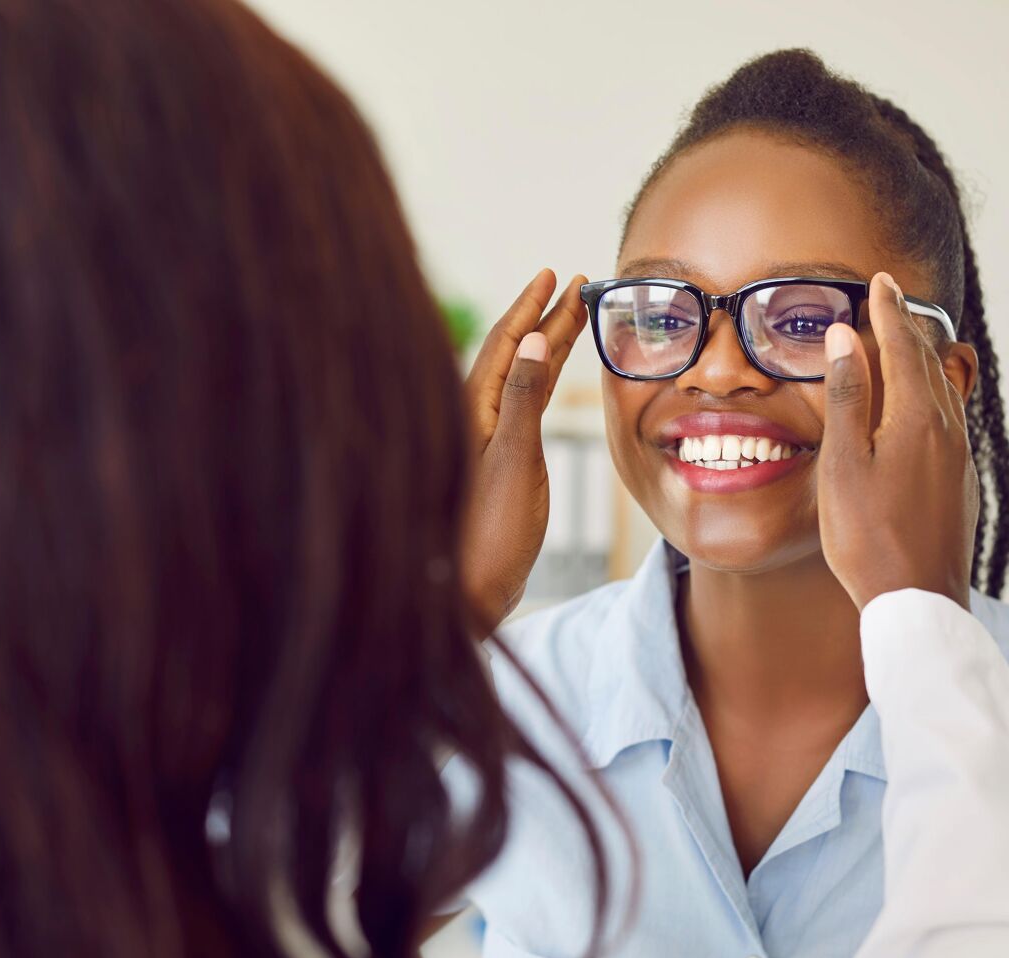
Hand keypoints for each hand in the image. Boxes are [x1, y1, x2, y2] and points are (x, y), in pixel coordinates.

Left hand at [461, 268, 588, 632]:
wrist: (473, 589)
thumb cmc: (490, 533)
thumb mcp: (514, 461)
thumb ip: (524, 401)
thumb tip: (534, 339)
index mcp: (473, 410)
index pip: (506, 342)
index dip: (531, 305)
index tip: (554, 274)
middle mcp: (476, 417)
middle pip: (516, 352)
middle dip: (545, 317)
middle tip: (577, 286)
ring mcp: (488, 437)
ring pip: (521, 376)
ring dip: (547, 345)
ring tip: (574, 317)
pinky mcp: (501, 459)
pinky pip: (524, 402)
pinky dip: (544, 380)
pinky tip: (552, 374)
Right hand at [817, 270, 978, 611]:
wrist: (917, 597)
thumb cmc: (869, 536)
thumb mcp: (845, 464)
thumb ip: (848, 398)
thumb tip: (847, 338)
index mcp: (918, 419)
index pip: (904, 348)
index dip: (890, 312)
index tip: (881, 282)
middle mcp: (947, 430)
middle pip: (929, 363)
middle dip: (908, 327)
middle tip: (891, 300)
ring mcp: (959, 456)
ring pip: (943, 389)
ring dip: (922, 359)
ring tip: (906, 342)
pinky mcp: (960, 479)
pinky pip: (949, 416)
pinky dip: (931, 392)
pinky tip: (922, 403)